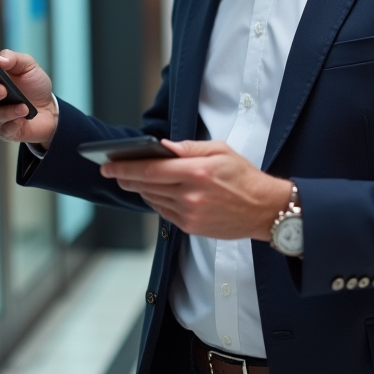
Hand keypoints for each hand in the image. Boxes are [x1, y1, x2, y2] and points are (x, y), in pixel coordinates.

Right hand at [0, 50, 58, 143]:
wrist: (50, 108)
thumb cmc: (33, 86)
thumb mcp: (27, 66)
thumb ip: (12, 58)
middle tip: (1, 89)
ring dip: (5, 111)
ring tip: (22, 105)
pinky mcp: (4, 132)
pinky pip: (2, 131)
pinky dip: (13, 124)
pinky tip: (23, 119)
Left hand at [100, 140, 293, 240]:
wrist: (264, 209)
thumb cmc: (244, 177)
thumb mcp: (221, 151)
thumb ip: (190, 148)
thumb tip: (164, 147)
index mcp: (198, 172)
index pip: (151, 169)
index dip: (125, 167)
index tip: (109, 164)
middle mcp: (191, 195)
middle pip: (146, 186)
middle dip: (125, 178)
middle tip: (111, 171)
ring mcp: (190, 214)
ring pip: (153, 200)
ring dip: (139, 190)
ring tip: (130, 180)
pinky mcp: (191, 227)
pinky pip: (164, 213)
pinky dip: (155, 202)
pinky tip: (153, 193)